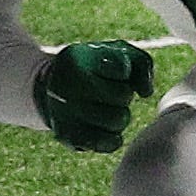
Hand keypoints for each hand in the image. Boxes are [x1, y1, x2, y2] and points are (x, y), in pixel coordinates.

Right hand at [34, 39, 154, 153]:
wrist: (49, 87)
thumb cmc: (92, 67)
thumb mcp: (115, 52)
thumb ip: (141, 63)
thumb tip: (146, 92)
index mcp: (76, 58)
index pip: (123, 68)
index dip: (125, 71)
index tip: (113, 71)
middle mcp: (66, 85)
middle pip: (123, 96)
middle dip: (124, 94)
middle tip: (110, 92)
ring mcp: (64, 112)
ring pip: (118, 121)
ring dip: (120, 115)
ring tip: (106, 108)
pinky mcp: (67, 136)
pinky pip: (108, 143)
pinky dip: (114, 137)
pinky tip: (106, 129)